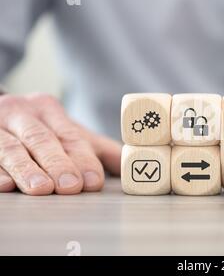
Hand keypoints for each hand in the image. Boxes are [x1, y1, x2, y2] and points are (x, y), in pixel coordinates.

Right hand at [0, 93, 120, 194]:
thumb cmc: (41, 130)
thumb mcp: (70, 134)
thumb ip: (100, 150)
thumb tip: (135, 166)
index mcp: (49, 109)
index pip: (70, 136)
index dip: (82, 159)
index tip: (92, 181)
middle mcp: (22, 113)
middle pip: (42, 140)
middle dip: (57, 164)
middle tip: (70, 187)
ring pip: (11, 148)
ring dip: (26, 170)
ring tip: (41, 189)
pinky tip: (4, 185)